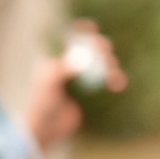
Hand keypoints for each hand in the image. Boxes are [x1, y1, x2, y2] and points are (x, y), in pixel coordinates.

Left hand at [23, 22, 126, 150]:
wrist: (46, 130)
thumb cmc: (41, 103)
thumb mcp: (49, 83)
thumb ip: (64, 69)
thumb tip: (82, 59)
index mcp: (56, 57)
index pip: (71, 37)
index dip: (83, 30)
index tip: (94, 28)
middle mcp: (71, 64)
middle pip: (91, 49)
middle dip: (101, 49)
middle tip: (107, 53)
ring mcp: (82, 78)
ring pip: (102, 64)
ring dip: (111, 65)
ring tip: (113, 74)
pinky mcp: (91, 92)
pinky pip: (106, 81)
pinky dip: (114, 80)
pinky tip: (118, 84)